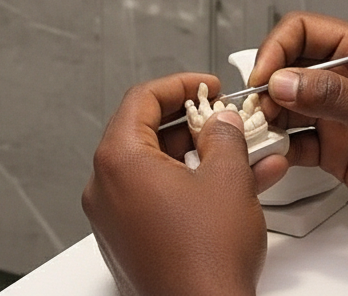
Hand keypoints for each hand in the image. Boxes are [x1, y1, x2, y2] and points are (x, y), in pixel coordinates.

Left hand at [82, 74, 286, 295]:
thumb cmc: (204, 262)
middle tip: (223, 119)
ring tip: (242, 153)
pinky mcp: (129, 242)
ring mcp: (114, 219)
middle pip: (146, 133)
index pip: (141, 99)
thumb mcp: (228, 179)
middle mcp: (105, 189)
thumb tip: (221, 122)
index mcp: (118, 161)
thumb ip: (224, 136)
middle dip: (193, 124)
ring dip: (200, 158)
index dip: (180, 86)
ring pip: (158, 169)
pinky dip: (192, 187)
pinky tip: (234, 186)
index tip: (205, 86)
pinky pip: (159, 199)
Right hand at [248, 12, 347, 236]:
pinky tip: (277, 156)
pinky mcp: (335, 149)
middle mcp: (347, 81)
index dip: (277, 49)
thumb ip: (331, 96)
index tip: (264, 77)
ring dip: (269, 119)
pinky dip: (281, 148)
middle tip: (256, 110)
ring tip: (259, 134)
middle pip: (288, 69)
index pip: (304, 32)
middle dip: (266, 87)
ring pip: (287, 107)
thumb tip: (284, 80)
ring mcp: (339, 116)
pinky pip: (296, 142)